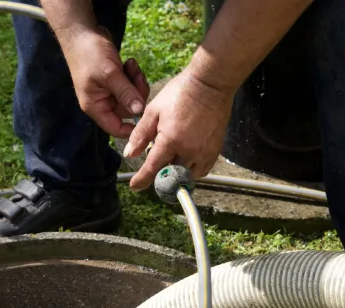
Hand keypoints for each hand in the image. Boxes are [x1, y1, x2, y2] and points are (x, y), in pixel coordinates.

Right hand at [60, 27, 149, 137]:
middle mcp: (102, 102)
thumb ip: (125, 93)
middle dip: (137, 94)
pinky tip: (129, 62)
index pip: (116, 128)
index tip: (147, 117)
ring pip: (132, 97)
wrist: (82, 31)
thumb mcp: (110, 74)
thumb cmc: (90, 53)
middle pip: (128, 110)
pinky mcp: (115, 81)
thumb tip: (139, 111)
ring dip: (136, 82)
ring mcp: (109, 91)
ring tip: (132, 65)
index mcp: (96, 106)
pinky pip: (130, 85)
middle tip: (137, 75)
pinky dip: (133, 75)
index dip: (132, 128)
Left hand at [123, 70, 233, 191]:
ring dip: (176, 173)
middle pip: (170, 174)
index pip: (152, 168)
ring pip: (186, 175)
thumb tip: (129, 154)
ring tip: (170, 161)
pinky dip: (191, 171)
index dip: (142, 180)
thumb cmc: (180, 93)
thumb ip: (140, 134)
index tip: (135, 186)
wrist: (210, 85)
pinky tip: (185, 161)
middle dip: (160, 173)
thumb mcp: (153, 110)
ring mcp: (204, 152)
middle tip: (154, 165)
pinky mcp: (215, 151)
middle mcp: (188, 150)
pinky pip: (202, 171)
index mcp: (170, 140)